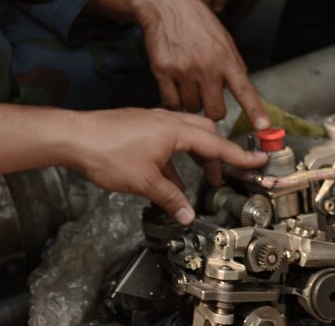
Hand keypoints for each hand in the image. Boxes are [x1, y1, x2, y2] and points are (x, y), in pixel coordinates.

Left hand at [65, 107, 267, 224]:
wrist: (75, 137)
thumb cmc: (108, 152)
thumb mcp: (145, 182)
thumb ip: (170, 198)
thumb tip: (187, 214)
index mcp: (174, 129)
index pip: (215, 143)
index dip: (238, 155)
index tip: (259, 160)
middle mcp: (166, 120)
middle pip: (204, 134)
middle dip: (218, 155)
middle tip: (227, 175)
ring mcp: (152, 122)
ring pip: (185, 137)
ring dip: (196, 157)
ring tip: (201, 180)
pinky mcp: (139, 127)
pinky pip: (167, 141)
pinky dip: (175, 159)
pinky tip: (170, 180)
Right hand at [130, 0, 266, 125]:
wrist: (165, 3)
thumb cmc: (195, 19)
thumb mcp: (223, 38)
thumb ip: (232, 64)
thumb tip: (242, 89)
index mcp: (226, 58)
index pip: (245, 90)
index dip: (255, 111)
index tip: (263, 127)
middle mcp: (206, 66)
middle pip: (215, 111)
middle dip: (213, 109)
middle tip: (208, 96)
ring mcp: (183, 70)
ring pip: (192, 108)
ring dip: (191, 101)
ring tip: (188, 81)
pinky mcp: (162, 71)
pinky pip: (171, 102)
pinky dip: (173, 100)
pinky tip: (174, 85)